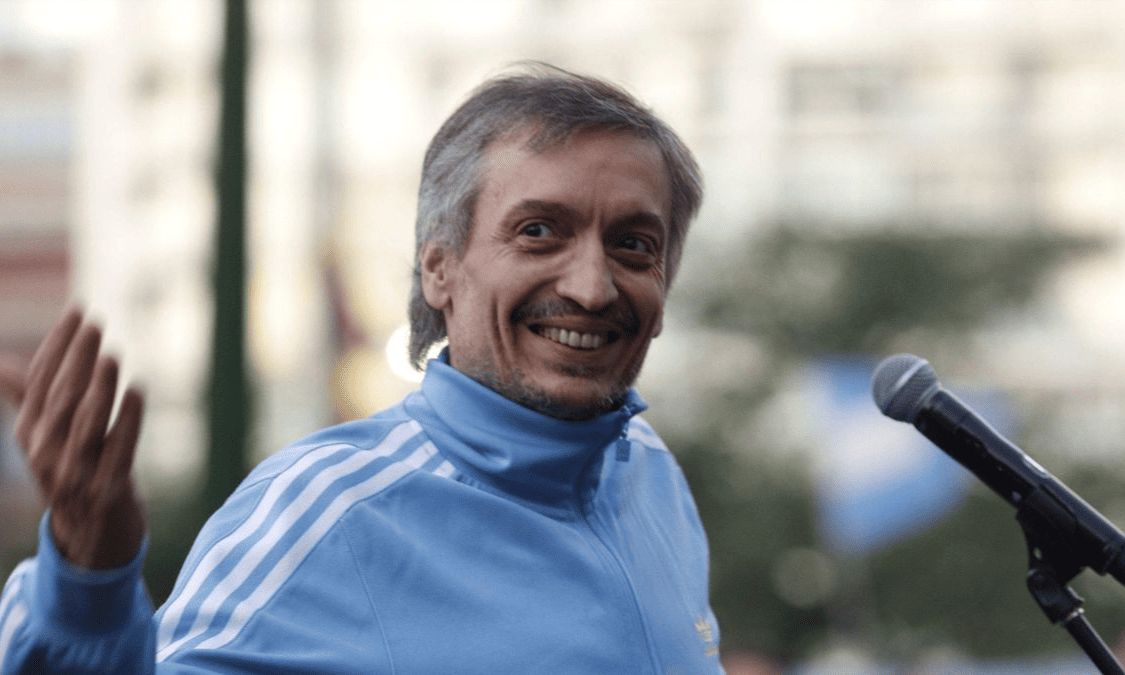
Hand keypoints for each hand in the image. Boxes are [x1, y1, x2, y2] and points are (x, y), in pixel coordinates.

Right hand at [4, 308, 145, 569]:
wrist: (91, 536)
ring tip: (112, 355)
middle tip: (96, 324)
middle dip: (77, 359)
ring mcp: (74, 475)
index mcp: (29, 434)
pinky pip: (118, 452)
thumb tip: (0, 365)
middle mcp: (44, 453)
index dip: (57, 346)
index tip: (78, 311)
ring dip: (99, 389)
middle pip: (61, 399)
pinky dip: (127, 422)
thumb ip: (30, 398)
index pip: (39, 382)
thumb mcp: (48, 436)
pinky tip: (138, 391)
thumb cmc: (73, 471)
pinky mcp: (106, 492)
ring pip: (85, 426)